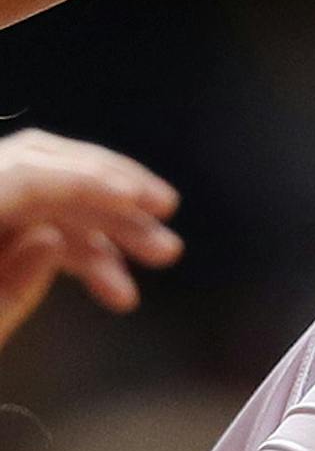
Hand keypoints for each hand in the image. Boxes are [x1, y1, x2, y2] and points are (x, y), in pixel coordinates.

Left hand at [0, 128, 181, 346]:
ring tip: (146, 273)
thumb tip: (55, 242)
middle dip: (109, 192)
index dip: (93, 184)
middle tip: (164, 228)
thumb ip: (9, 285)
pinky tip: (107, 284)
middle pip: (39, 164)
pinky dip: (73, 245)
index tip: (149, 206)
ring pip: (43, 192)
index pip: (28, 177)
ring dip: (101, 229)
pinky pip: (29, 218)